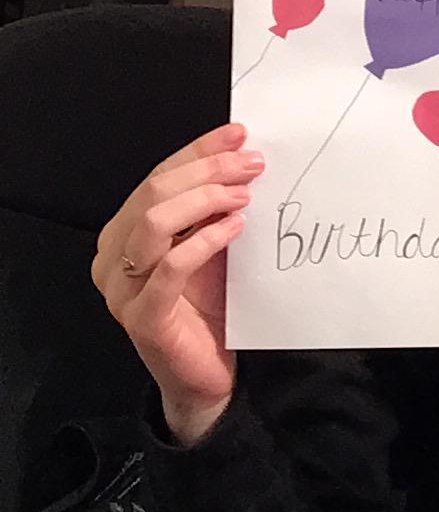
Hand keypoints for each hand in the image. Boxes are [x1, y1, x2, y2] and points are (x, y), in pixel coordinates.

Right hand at [91, 123, 264, 442]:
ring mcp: (122, 289)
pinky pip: (169, 267)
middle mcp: (113, 256)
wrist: (207, 376)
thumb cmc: (209, 306)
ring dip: (204, 199)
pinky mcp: (142, 318)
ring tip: (245, 195)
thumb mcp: (211, 244)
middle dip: (206, 170)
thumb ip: (213, 206)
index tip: (239, 134)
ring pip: (153, 222)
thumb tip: (241, 153)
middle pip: (153, 193)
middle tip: (252, 164)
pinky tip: (235, 228)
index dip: (199, 152)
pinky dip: (204, 240)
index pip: (158, 177)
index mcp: (124, 232)